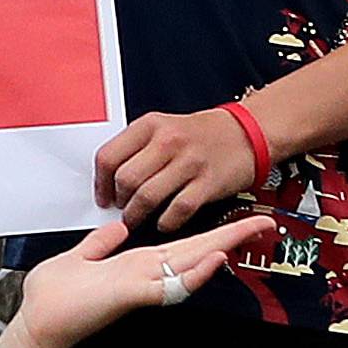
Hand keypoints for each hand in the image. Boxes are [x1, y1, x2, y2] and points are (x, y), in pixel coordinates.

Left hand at [13, 215, 276, 347]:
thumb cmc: (55, 296)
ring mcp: (141, 286)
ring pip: (190, 266)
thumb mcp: (79, 258)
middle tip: (264, 222)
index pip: (181, 244)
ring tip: (250, 231)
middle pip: (196, 252)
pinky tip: (214, 262)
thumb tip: (117, 226)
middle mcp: (144, 273)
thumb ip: (100, 244)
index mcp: (135, 263)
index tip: (236, 220)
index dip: (210, 233)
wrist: (37, 322)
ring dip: (221, 249)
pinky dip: (193, 275)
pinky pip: (169, 286)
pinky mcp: (132, 296)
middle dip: (231, 238)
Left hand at [95, 107, 260, 230]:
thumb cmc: (202, 135)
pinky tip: (164, 221)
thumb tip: (108, 180)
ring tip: (136, 219)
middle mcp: (168, 141)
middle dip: (119, 202)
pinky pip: (176, 211)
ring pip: (146, 197)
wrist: (248, 133)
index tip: (102, 197)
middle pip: (125, 180)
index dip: (100, 183)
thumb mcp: (164, 128)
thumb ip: (137, 149)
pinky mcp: (207, 183)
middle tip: (121, 210)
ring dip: (136, 215)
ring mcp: (188, 162)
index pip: (109, 156)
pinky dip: (165, 222)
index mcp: (150, 125)